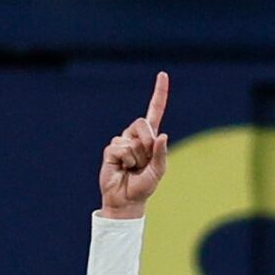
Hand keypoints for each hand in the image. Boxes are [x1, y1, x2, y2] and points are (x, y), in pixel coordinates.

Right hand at [98, 72, 170, 218]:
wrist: (127, 199)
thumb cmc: (144, 185)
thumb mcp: (159, 171)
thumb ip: (161, 153)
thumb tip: (162, 135)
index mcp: (150, 138)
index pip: (155, 111)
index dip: (159, 93)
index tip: (163, 74)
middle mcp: (135, 136)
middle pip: (144, 124)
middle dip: (148, 142)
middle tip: (144, 161)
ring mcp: (121, 142)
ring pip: (134, 140)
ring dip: (138, 157)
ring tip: (132, 168)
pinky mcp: (111, 150)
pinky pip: (122, 149)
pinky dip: (126, 161)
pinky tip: (123, 168)